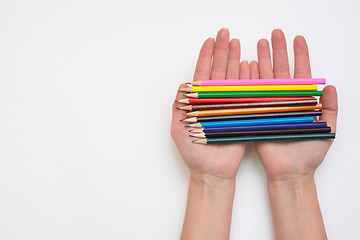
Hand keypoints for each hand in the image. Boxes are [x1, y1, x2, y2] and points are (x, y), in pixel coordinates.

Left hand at [171, 28, 248, 180]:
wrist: (212, 172)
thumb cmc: (194, 153)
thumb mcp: (179, 129)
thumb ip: (178, 106)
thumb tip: (182, 86)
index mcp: (199, 102)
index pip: (203, 74)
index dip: (206, 57)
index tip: (210, 40)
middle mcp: (215, 101)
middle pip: (219, 72)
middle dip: (222, 52)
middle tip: (226, 34)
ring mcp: (230, 106)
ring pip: (233, 79)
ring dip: (235, 61)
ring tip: (238, 44)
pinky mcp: (242, 114)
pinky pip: (246, 93)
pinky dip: (248, 79)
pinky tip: (250, 65)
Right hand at [253, 29, 337, 181]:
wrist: (290, 172)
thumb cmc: (310, 153)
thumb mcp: (327, 129)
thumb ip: (330, 108)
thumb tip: (331, 87)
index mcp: (301, 101)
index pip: (301, 73)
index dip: (300, 55)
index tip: (298, 38)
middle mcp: (284, 100)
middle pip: (280, 71)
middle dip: (278, 51)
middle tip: (274, 34)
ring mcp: (269, 105)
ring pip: (265, 79)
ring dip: (262, 61)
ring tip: (259, 44)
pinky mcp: (256, 114)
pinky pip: (252, 94)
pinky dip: (249, 80)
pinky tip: (248, 66)